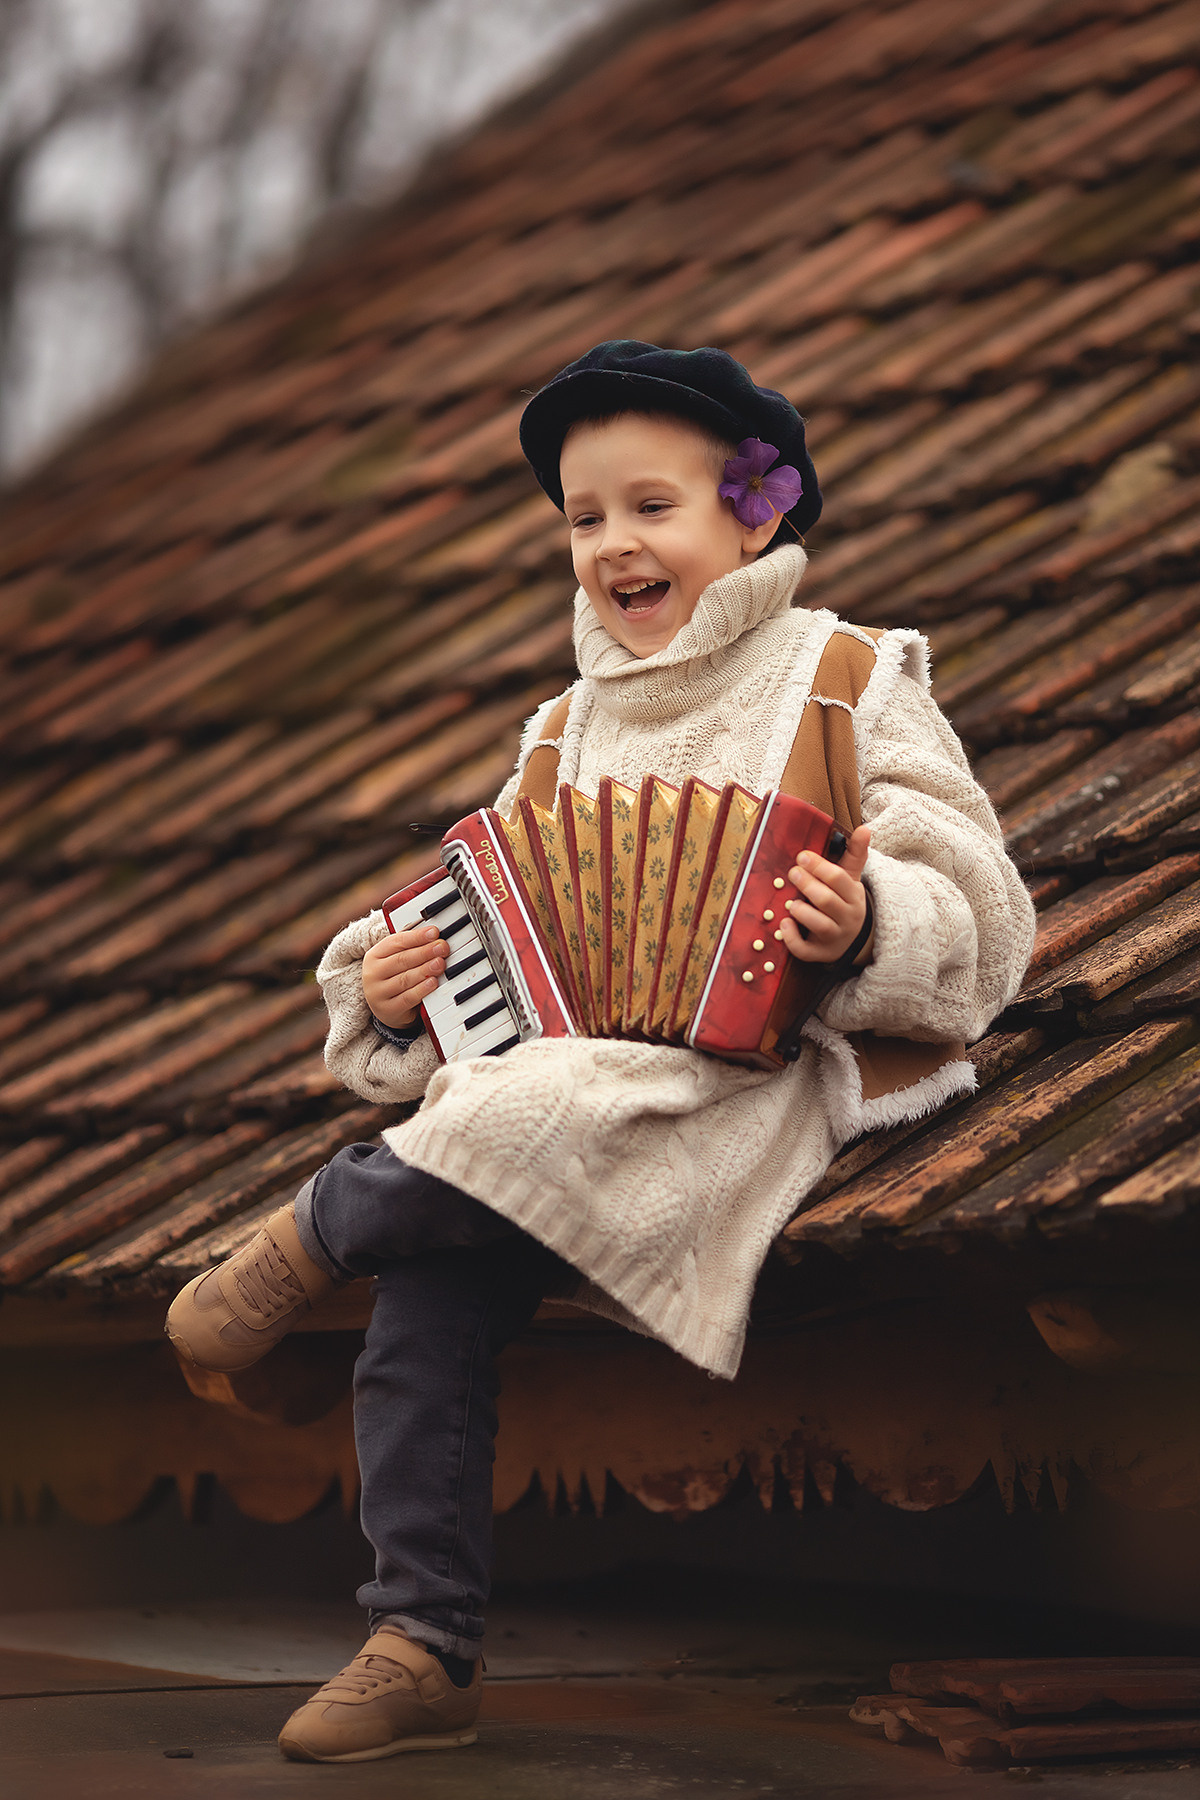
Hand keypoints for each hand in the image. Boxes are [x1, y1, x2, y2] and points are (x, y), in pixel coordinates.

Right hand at [363, 924, 448, 1026]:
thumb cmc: (395, 977)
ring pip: (404, 979)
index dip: (416, 937)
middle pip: (401, 960)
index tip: (434, 932)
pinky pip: (407, 998)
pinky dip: (421, 990)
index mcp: (374, 955)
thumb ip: (412, 948)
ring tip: (440, 963)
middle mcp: (372, 973)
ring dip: (424, 970)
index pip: (396, 942)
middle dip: (424, 952)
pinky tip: (433, 982)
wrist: (387, 1009)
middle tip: (442, 947)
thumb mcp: (397, 961)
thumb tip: (435, 936)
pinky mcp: (388, 1010)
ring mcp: (378, 993)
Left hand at [778, 825, 872, 966]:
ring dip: (802, 912)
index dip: (819, 867)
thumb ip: (855, 854)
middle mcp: (847, 917)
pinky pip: (806, 951)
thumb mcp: (852, 879)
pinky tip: (784, 924)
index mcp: (853, 896)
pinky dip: (792, 939)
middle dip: (807, 885)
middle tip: (792, 873)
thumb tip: (865, 828)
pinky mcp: (820, 954)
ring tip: (790, 902)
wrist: (854, 938)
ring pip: (820, 926)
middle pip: (827, 901)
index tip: (801, 856)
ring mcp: (834, 937)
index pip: (839, 879)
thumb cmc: (845, 901)